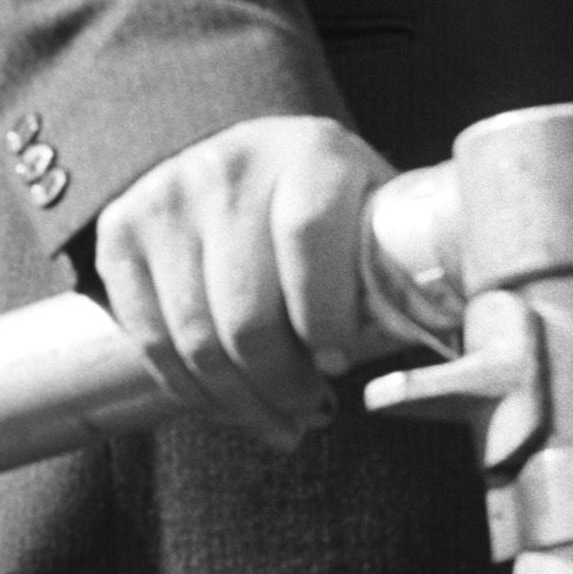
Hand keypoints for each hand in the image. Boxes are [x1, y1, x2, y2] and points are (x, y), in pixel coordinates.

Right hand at [93, 115, 398, 453]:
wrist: (250, 161)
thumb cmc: (331, 205)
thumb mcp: (372, 213)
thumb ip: (397, 268)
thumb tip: (449, 349)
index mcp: (312, 153)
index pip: (307, 237)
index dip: (323, 314)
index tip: (340, 365)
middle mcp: (231, 166)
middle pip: (245, 308)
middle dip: (282, 381)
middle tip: (311, 411)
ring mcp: (168, 196)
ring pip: (194, 336)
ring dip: (239, 399)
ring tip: (278, 420)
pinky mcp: (122, 231)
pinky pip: (149, 338)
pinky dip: (190, 388)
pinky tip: (227, 404)